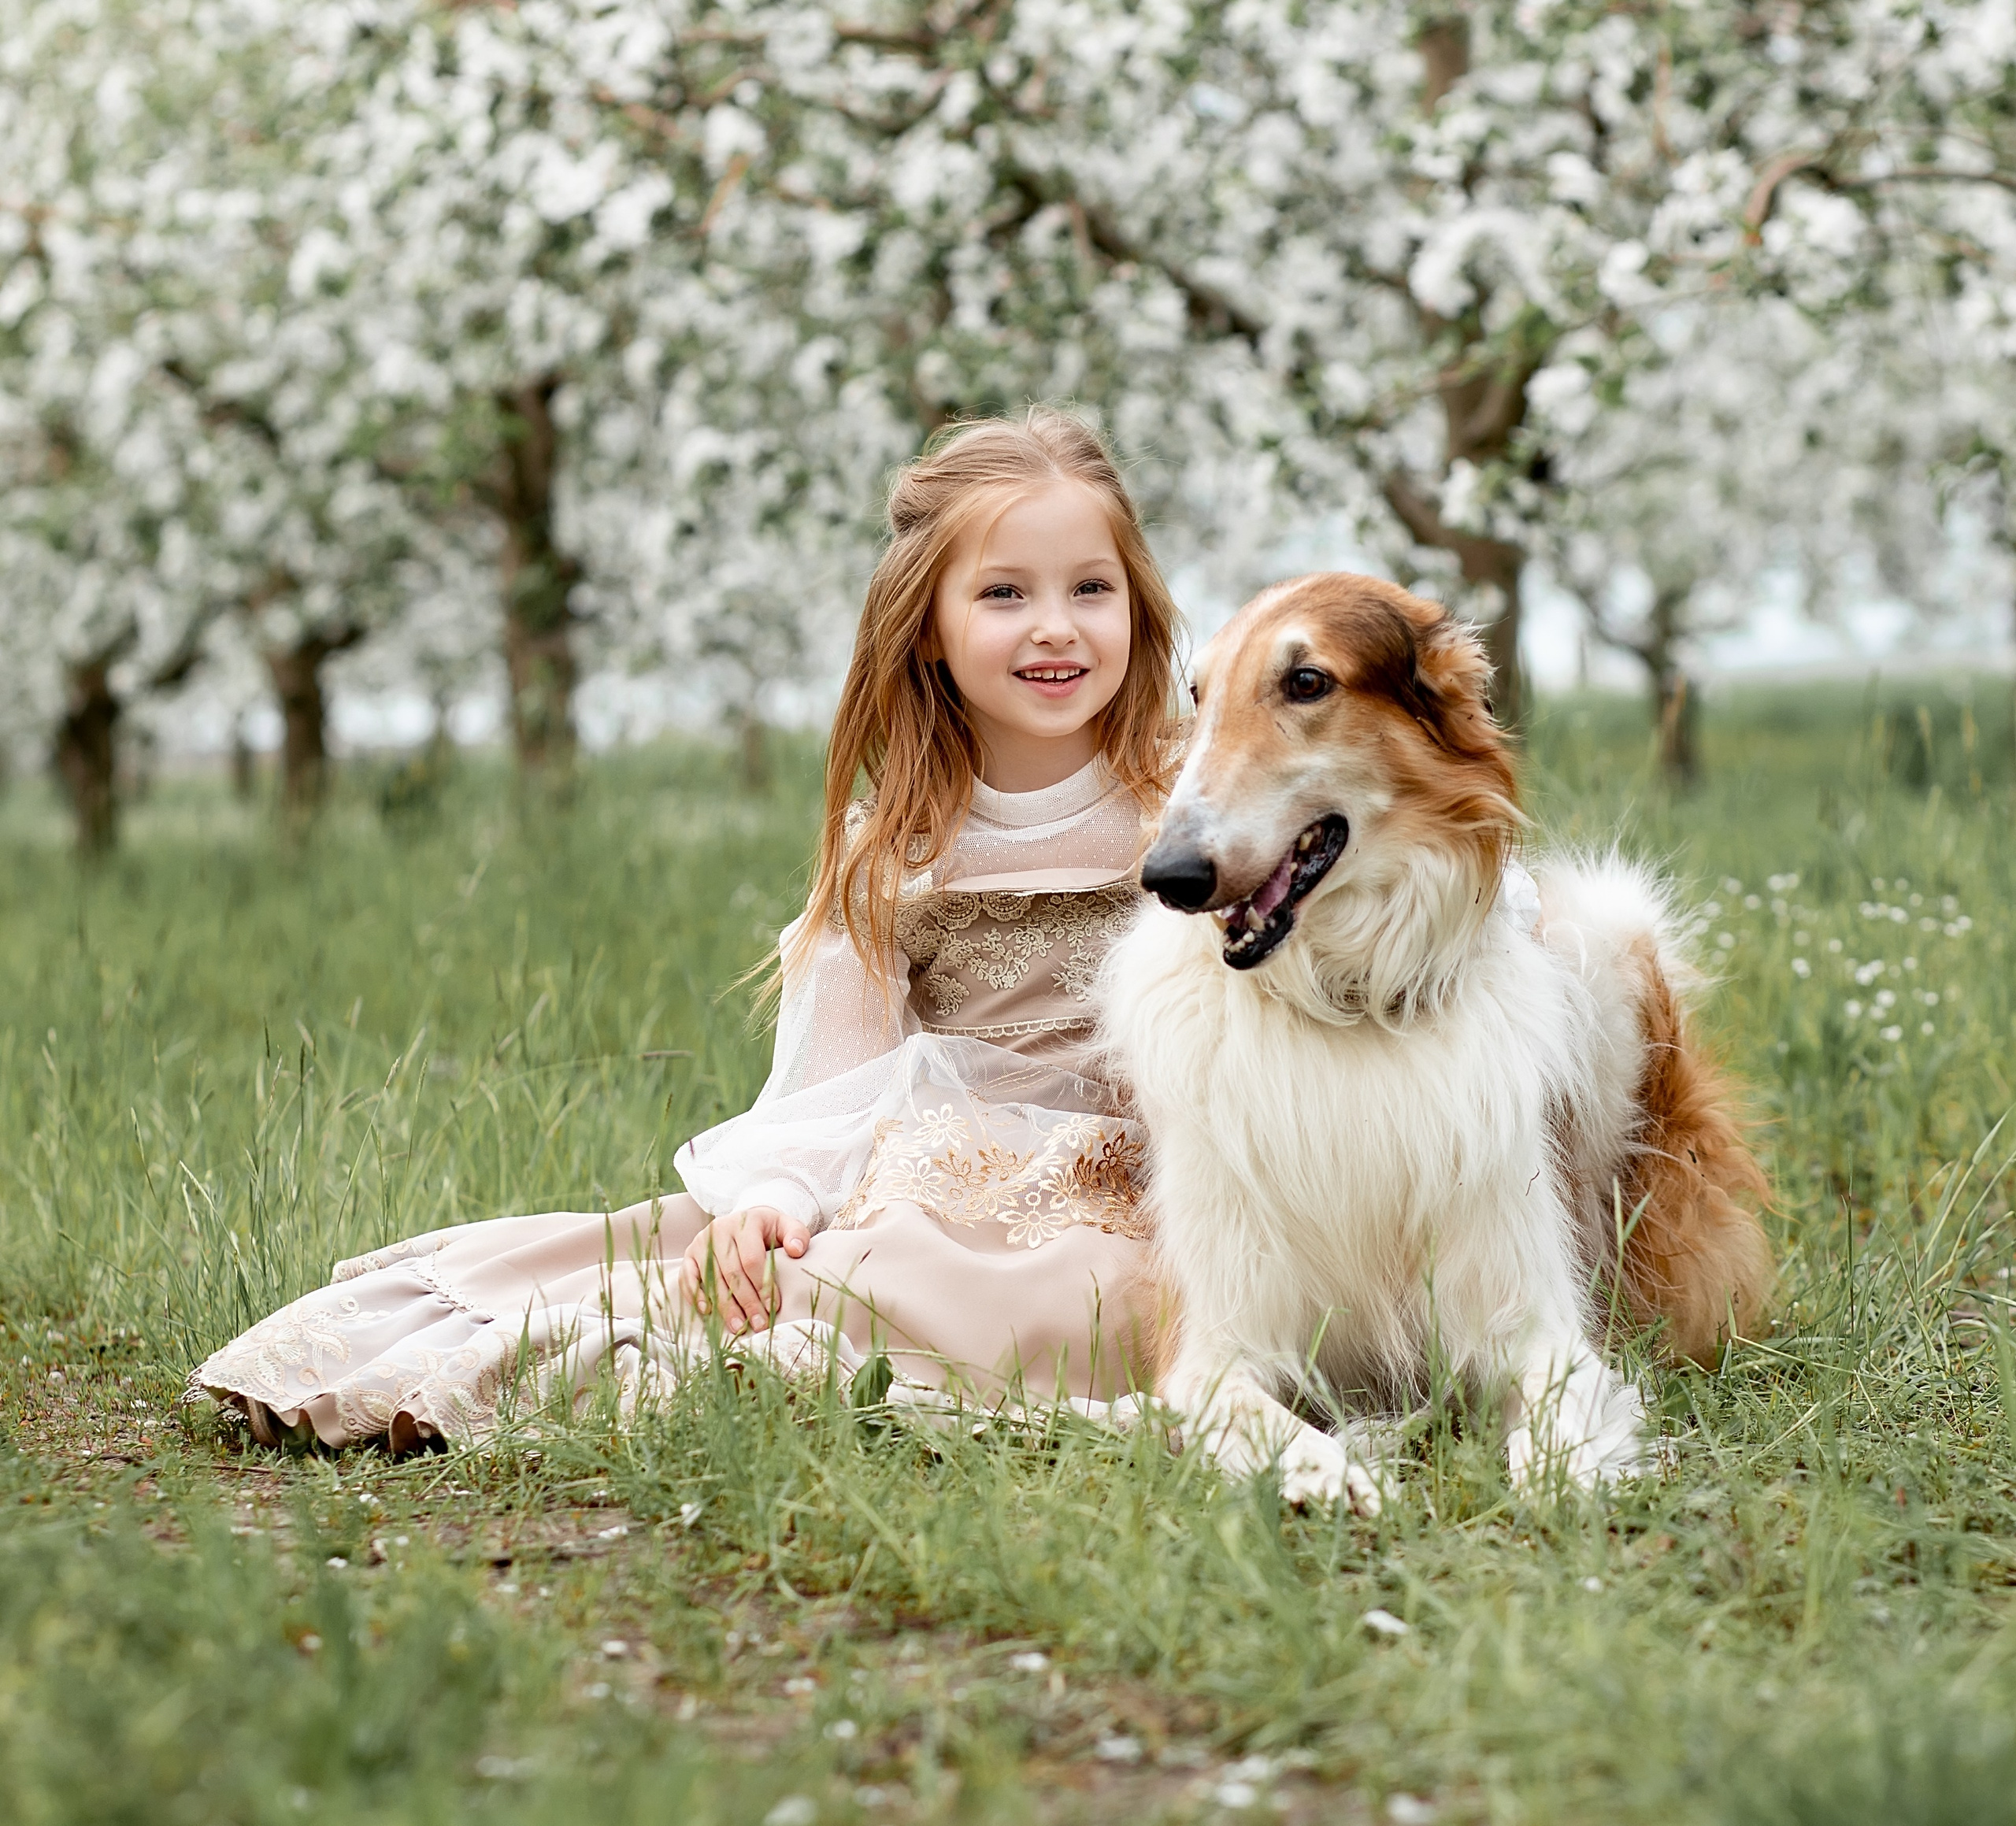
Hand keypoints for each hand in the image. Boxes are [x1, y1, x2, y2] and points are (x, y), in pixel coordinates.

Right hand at [680, 1206, 810, 1333]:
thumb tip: (796, 1250)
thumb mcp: (786, 1225)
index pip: (752, 1259)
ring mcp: (701, 1242)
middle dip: (747, 1302)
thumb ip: (797, 1234)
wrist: (743, 1221)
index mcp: (745, 1222)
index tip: (774, 1307)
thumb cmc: (767, 1230)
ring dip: (725, 1306)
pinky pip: (688, 1277)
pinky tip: (708, 1312)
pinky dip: (696, 1295)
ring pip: (712, 1279)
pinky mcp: (689, 1254)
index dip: (763, 1285)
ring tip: (739, 1328)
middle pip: (732, 1273)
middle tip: (759, 1325)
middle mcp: (719, 1230)